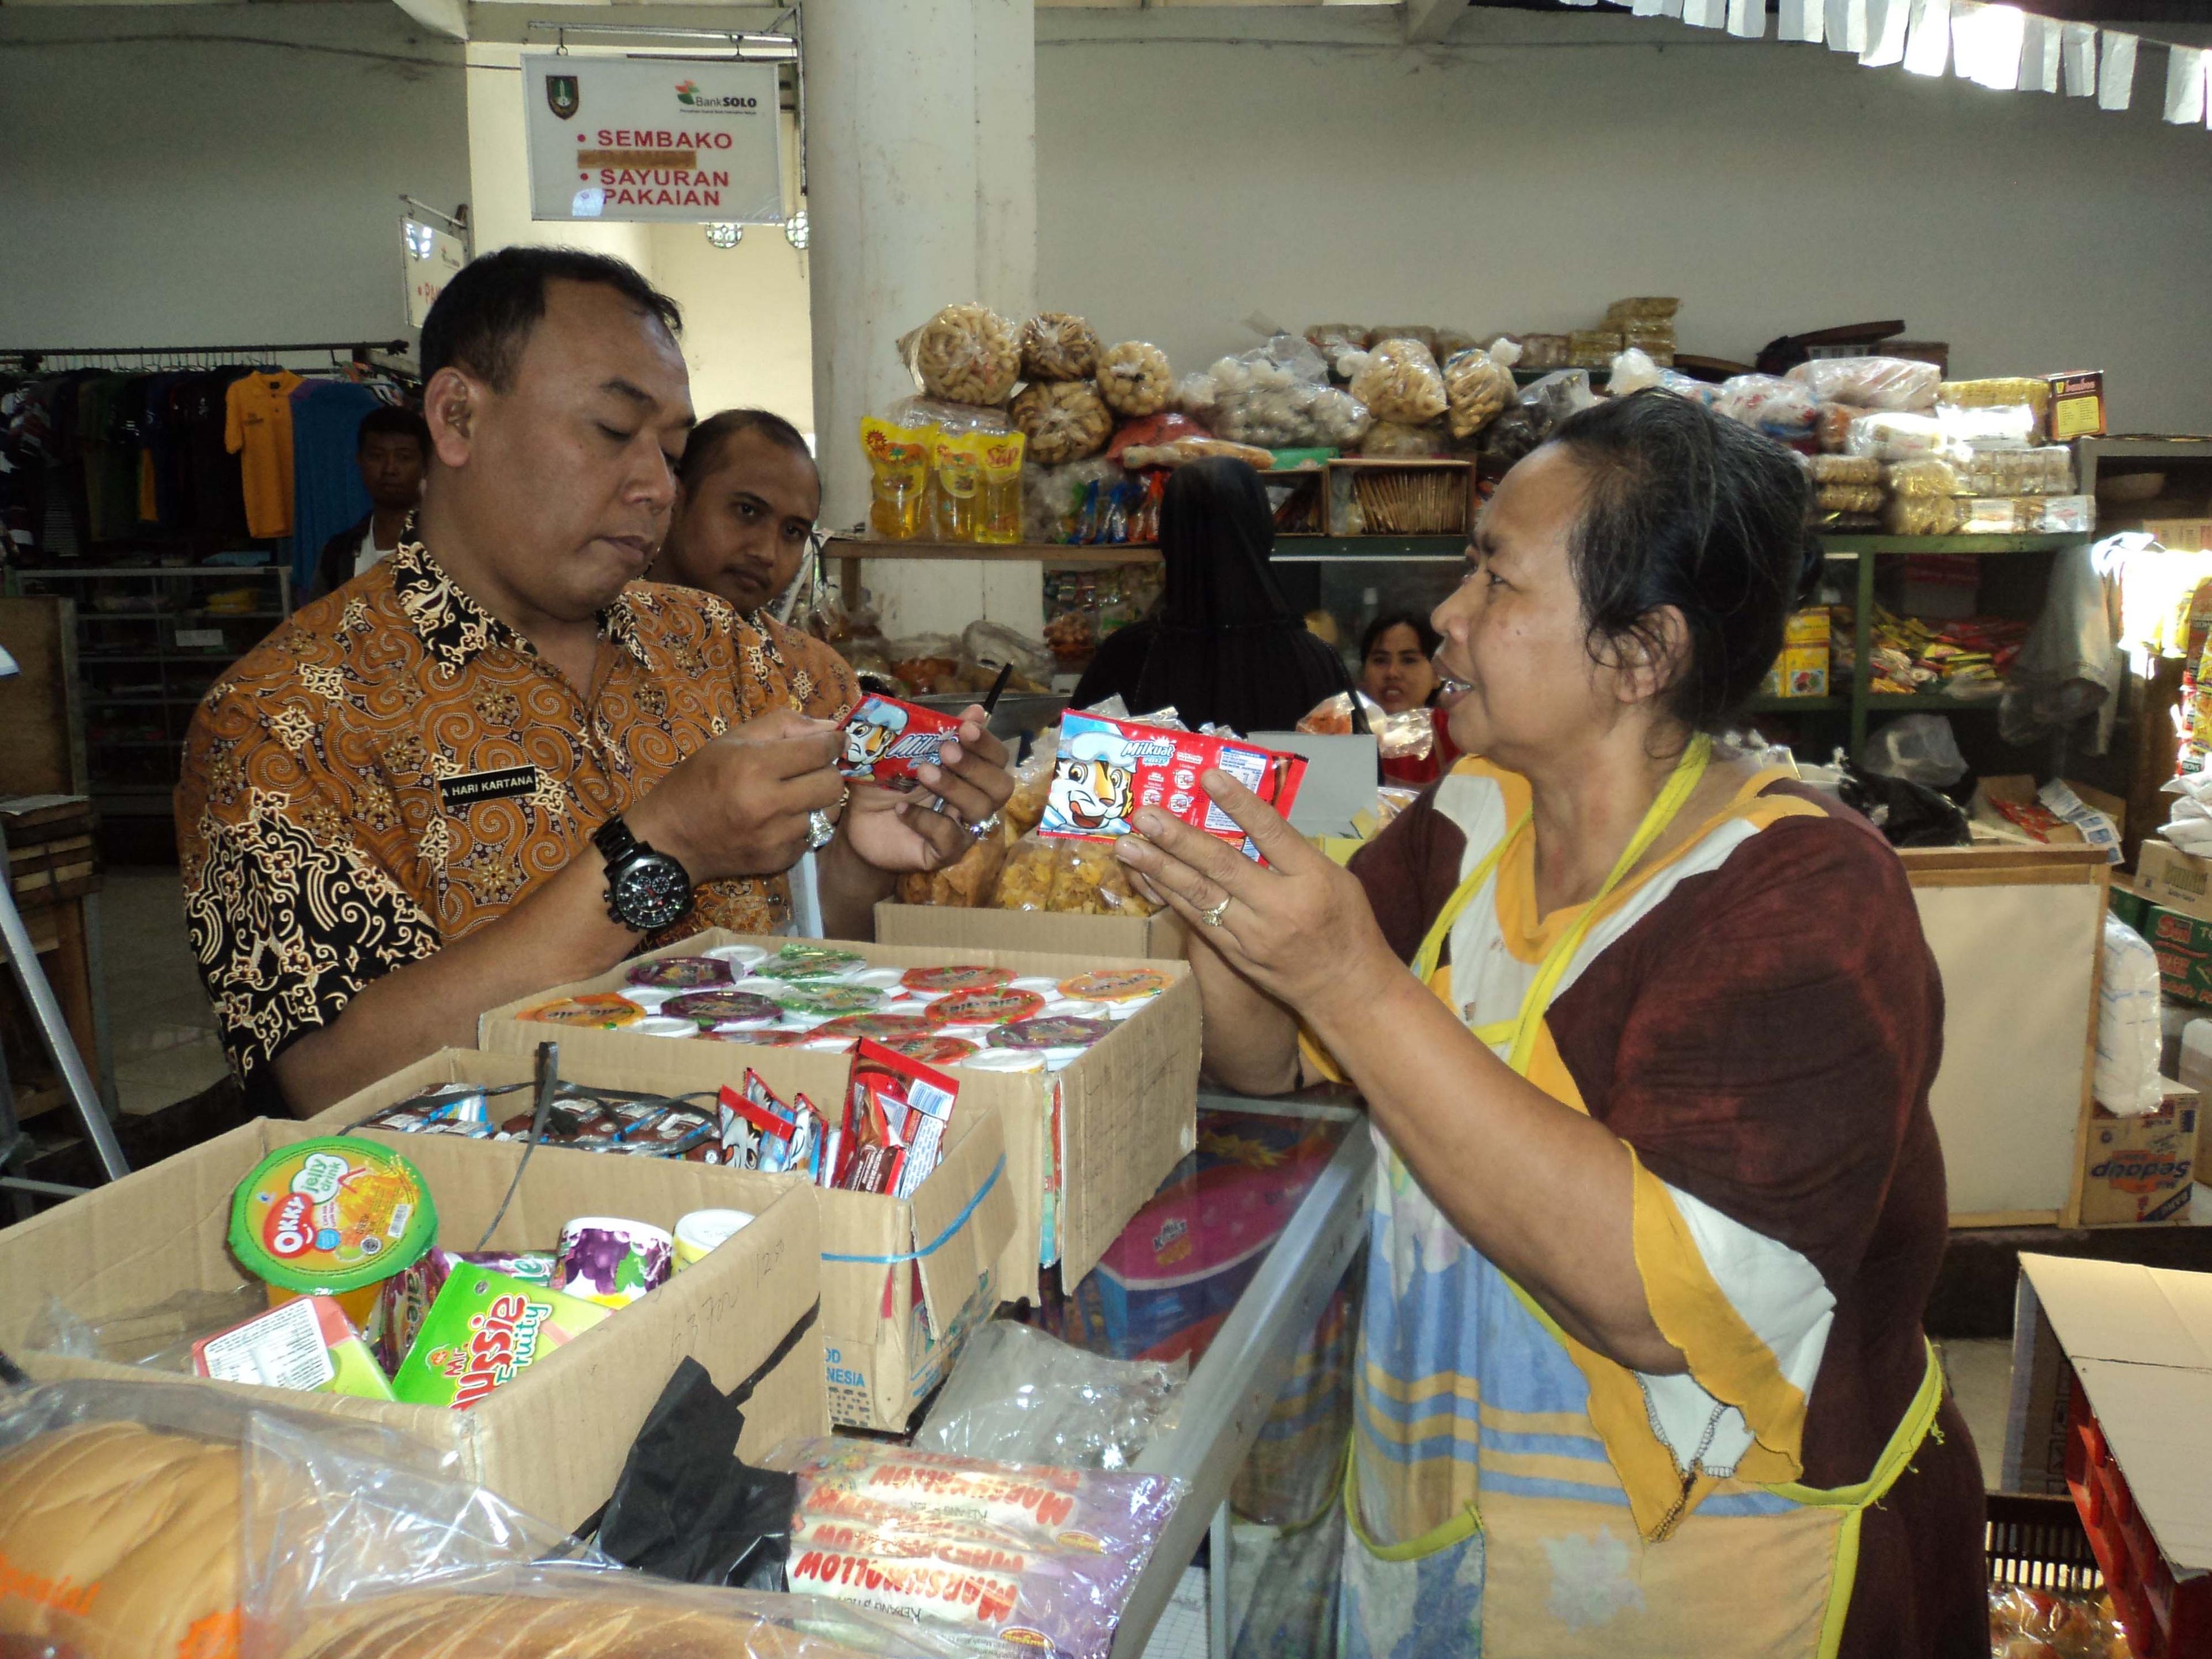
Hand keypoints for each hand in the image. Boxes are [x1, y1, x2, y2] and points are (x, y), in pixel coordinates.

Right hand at [626, 710, 844, 881]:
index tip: (834, 741)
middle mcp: (769, 803)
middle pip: (832, 783)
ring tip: (795, 795)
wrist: (670, 840)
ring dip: (818, 801)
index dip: (833, 742)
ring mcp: (775, 836)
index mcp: (754, 766)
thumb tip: (830, 727)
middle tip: (812, 769)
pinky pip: (811, 837)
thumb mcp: (731, 740)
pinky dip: (802, 826)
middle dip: (828, 771)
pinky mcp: (777, 860)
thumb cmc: (698, 780)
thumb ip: (783, 725)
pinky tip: (780, 820)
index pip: (820, 750)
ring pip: (827, 812)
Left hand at [840, 705, 1015, 874]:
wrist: (859, 821)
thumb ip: (937, 731)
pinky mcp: (945, 853)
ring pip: (980, 809)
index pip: (998, 758)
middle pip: (1001, 786)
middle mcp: (975, 800)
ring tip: (922, 773)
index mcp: (971, 773)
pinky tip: (901, 809)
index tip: (965, 727)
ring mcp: (963, 829)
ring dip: (953, 787)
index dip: (986, 743)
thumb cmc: (887, 783)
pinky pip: (950, 837)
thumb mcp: (905, 751)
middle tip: (945, 751)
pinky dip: (926, 819)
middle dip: (975, 766)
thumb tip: (976, 710)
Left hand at [1113, 767, 1395, 1019]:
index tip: (1208, 776)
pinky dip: (1169, 896)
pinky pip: (1195, 919)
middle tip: (1143, 814)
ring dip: (1159, 868)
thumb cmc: (1347, 925)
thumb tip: (1250, 819)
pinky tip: (1146, 877)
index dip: (1239, 802)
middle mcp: (1279, 906)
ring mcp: (1252, 934)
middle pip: (1223, 865)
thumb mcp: (1336, 879)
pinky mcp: (1234, 954)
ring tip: (1127, 845)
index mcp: (1313, 879)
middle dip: (1178, 838)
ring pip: (1199, 896)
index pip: (1271, 833)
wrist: (1345, 989)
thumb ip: (1295, 852)